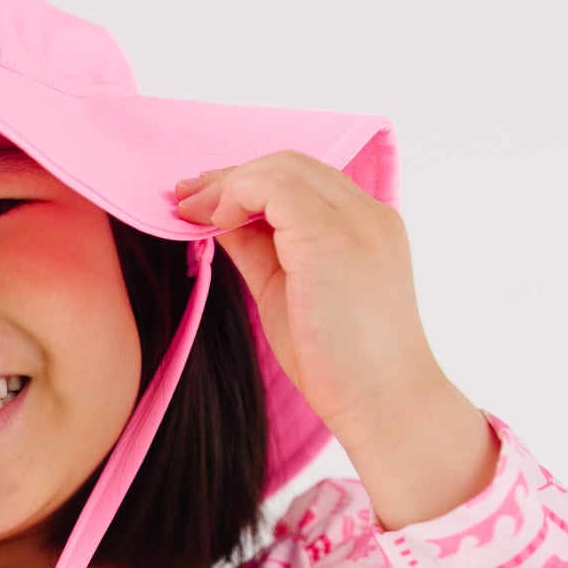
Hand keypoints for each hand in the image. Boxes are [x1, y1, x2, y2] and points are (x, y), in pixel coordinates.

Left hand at [173, 151, 451, 455]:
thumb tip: (221, 223)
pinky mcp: (331, 235)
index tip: (204, 204)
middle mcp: (365, 213)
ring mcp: (354, 219)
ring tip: (188, 211)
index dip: (247, 185)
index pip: (301, 183)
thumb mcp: (286, 293)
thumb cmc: (339, 365)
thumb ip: (260, 251)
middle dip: (230, 178)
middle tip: (183, 200)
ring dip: (227, 185)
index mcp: (362, 227)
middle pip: (290, 165)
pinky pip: (275, 187)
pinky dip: (236, 195)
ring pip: (281, 167)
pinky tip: (213, 222)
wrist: (384, 402)